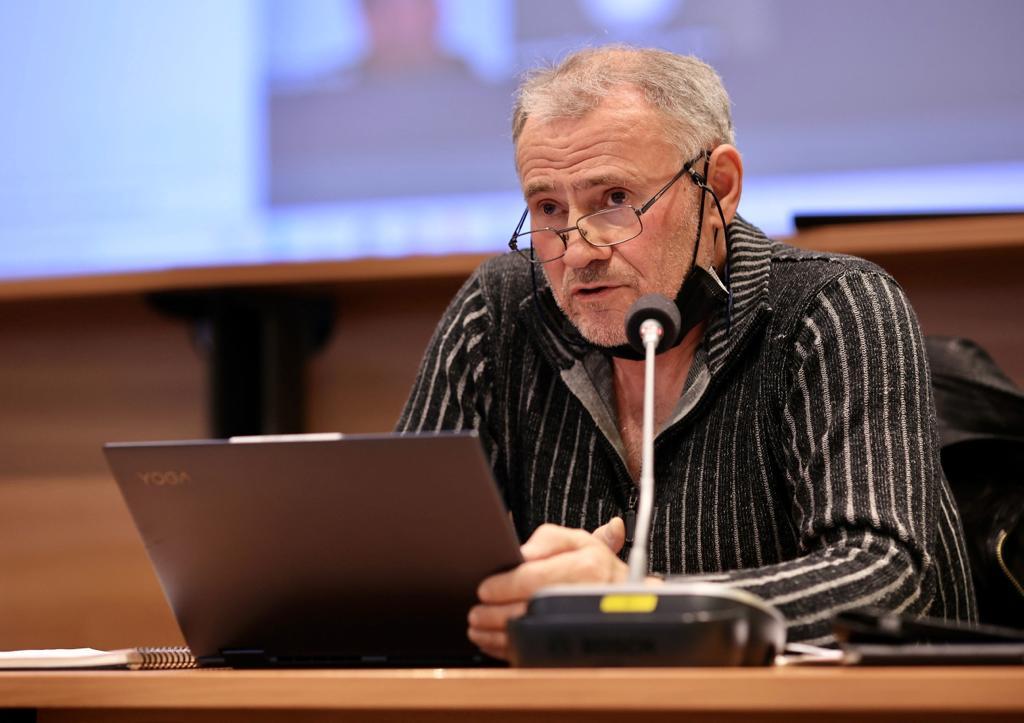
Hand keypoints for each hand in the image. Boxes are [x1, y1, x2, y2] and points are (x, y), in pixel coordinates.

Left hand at [467, 517, 627, 660]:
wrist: (628, 599)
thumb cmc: (597, 567)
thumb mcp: (576, 539)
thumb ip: (547, 540)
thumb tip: (523, 553)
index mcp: (585, 566)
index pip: (534, 579)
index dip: (504, 586)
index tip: (485, 589)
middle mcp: (583, 597)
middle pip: (528, 610)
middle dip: (494, 614)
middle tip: (475, 613)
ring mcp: (578, 624)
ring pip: (531, 635)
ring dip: (497, 635)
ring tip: (479, 627)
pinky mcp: (572, 644)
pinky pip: (538, 652)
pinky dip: (510, 650)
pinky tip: (495, 641)